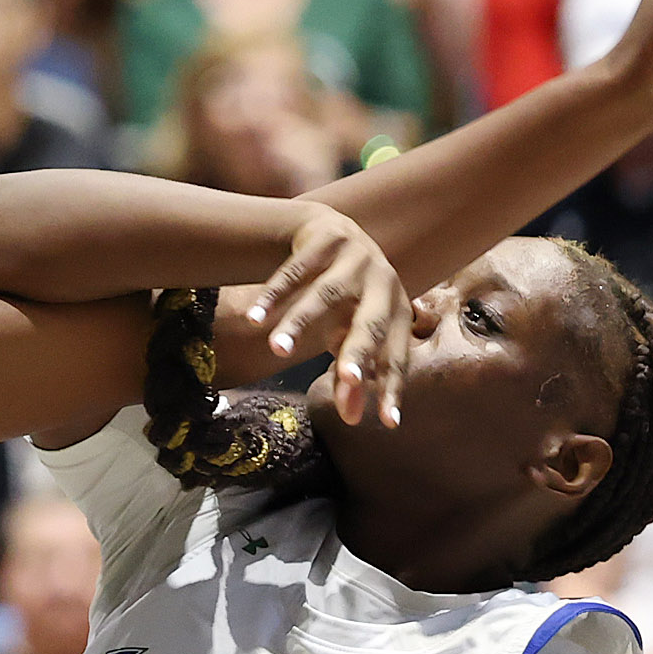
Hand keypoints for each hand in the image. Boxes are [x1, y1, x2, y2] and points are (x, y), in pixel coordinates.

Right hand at [241, 203, 410, 424]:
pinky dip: (274, 293)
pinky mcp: (327, 237)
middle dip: (357, 352)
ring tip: (277, 350)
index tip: (388, 422)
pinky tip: (255, 317)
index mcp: (397, 311)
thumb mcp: (348, 333)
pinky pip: (296, 270)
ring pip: (327, 294)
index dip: (392, 387)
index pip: (396, 355)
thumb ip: (351, 374)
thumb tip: (351, 419)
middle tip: (347, 380)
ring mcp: (356, 257)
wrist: (331, 231)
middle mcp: (383, 283)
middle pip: (369, 323)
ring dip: (300, 322)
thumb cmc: (345, 298)